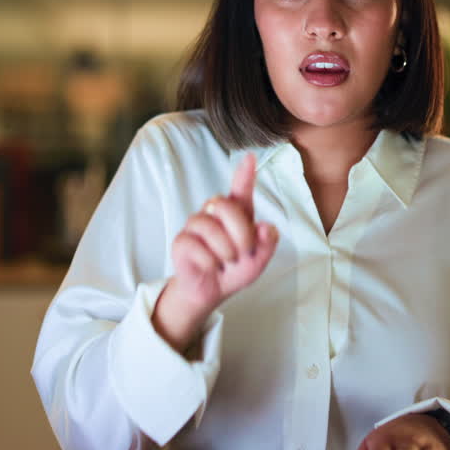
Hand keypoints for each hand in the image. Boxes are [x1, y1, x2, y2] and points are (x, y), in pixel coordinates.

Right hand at [153, 153, 278, 351]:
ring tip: (227, 262)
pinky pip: (195, 246)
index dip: (244, 174)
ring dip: (225, 250)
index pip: (240, 190)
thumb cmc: (235, 268)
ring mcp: (196, 226)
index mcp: (236, 214)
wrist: (212, 291)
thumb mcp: (258, 260)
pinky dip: (209, 261)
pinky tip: (211, 267)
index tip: (250, 158)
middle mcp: (214, 214)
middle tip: (244, 252)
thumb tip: (266, 227)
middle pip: (224, 206)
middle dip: (240, 232)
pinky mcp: (181, 242)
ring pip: (209, 227)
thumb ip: (267, 244)